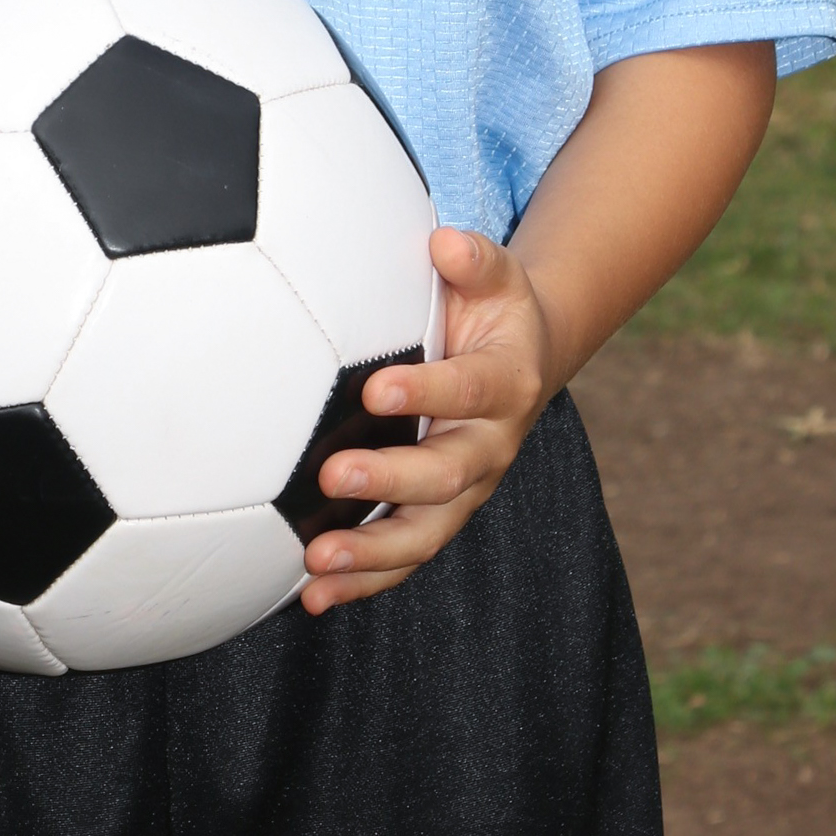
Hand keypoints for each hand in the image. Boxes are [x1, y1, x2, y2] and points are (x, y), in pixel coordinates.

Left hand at [299, 227, 547, 614]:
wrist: (523, 358)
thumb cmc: (491, 309)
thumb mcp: (496, 275)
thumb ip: (473, 259)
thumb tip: (443, 240)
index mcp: (505, 384)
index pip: (467, 391)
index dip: (426, 392)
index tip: (375, 390)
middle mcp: (490, 446)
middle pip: (446, 475)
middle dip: (390, 480)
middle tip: (334, 475)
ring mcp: (466, 490)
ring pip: (425, 534)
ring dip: (371, 553)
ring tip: (317, 562)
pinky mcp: (439, 516)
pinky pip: (405, 558)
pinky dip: (363, 582)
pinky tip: (312, 595)